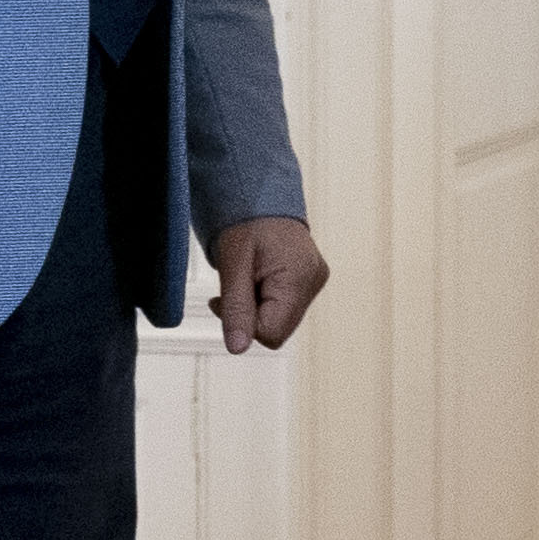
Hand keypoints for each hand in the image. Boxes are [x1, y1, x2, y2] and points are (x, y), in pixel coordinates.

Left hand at [210, 214, 328, 352]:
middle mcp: (313, 283)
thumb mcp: (233, 264)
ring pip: (280, 320)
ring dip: (257, 308)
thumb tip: (237, 348)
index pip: (271, 333)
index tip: (224, 300)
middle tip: (235, 287)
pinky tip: (258, 279)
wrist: (261, 191)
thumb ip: (236, 307)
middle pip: (277, 330)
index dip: (244, 324)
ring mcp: (314, 283)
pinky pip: (285, 307)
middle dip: (251, 316)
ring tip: (247, 278)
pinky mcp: (310, 281)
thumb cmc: (246, 220)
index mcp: (299, 278)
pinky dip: (266, 300)